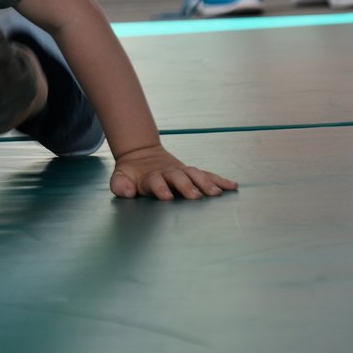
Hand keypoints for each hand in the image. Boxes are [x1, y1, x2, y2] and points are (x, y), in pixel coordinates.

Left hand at [110, 144, 237, 200]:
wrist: (141, 155)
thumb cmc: (130, 174)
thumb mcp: (119, 178)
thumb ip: (120, 185)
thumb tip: (128, 191)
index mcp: (149, 177)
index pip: (155, 181)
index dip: (160, 188)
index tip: (166, 196)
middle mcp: (168, 172)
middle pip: (178, 178)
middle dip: (187, 186)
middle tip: (196, 197)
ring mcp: (181, 171)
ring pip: (195, 174)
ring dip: (206, 183)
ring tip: (217, 194)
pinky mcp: (191, 173)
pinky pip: (207, 175)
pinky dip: (219, 180)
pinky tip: (232, 186)